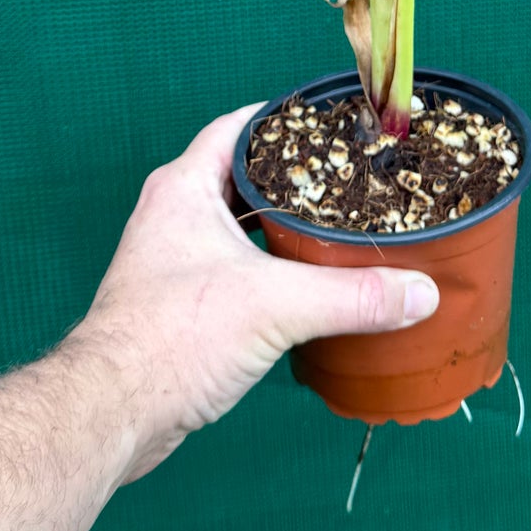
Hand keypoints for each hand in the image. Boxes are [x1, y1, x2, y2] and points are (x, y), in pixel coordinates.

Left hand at [75, 104, 438, 480]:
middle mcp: (172, 213)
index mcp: (184, 187)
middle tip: (345, 176)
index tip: (330, 122)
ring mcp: (171, 257)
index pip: (239, 126)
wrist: (112, 411)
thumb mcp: (276, 306)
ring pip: (236, 223)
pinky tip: (299, 284)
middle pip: (241, 175)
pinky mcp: (176, 299)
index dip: (285, 119)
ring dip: (279, 225)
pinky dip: (265, 265)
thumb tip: (419, 291)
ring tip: (332, 227)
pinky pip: (230, 264)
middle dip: (292, 176)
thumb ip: (352, 295)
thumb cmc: (170, 340)